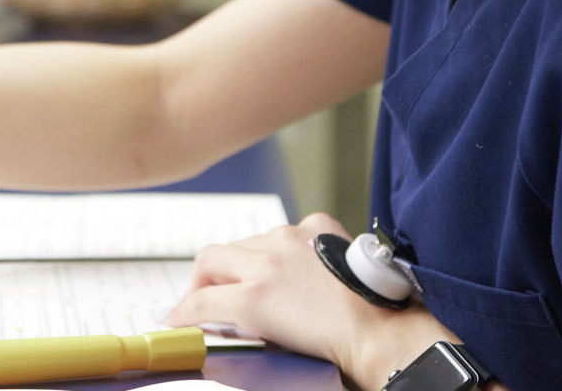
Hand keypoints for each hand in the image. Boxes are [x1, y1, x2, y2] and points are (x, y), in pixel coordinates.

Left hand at [165, 214, 462, 389]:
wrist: (382, 333)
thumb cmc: (379, 312)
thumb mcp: (353, 265)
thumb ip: (325, 260)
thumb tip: (307, 286)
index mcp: (314, 228)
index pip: (267, 236)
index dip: (248, 259)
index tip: (243, 275)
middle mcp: (286, 237)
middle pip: (234, 246)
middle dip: (217, 270)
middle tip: (209, 293)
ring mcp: (266, 265)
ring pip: (212, 263)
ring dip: (201, 286)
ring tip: (194, 308)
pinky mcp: (253, 297)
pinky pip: (204, 302)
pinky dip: (186, 312)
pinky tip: (178, 323)